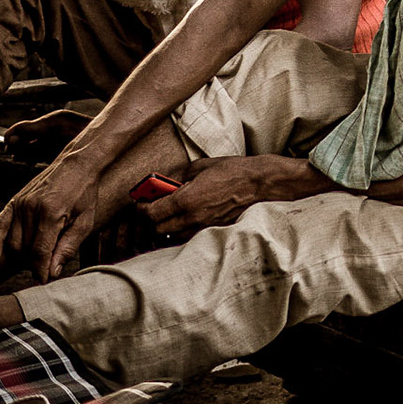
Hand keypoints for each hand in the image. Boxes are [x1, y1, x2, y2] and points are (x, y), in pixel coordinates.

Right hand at [0, 150, 107, 281]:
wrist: (77, 165)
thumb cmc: (84, 194)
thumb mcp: (85, 221)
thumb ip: (68, 247)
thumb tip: (52, 272)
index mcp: (51, 213)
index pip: (39, 252)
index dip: (41, 270)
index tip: (44, 281)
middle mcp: (31, 208)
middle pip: (23, 249)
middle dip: (32, 263)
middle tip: (43, 269)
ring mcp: (20, 204)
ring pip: (12, 241)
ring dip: (19, 256)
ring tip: (32, 260)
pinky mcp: (13, 201)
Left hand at [141, 155, 309, 234]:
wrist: (261, 184)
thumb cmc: (234, 171)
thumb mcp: (202, 166)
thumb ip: (180, 177)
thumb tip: (167, 184)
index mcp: (185, 200)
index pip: (150, 214)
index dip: (141, 210)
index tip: (140, 204)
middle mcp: (191, 218)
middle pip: (157, 230)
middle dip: (151, 220)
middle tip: (153, 208)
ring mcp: (203, 228)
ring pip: (172, 237)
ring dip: (166, 227)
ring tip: (170, 215)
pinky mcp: (213, 231)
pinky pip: (188, 236)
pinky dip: (182, 230)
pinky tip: (187, 218)